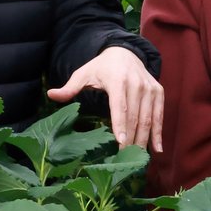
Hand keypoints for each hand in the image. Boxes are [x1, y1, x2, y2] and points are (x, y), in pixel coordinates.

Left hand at [47, 46, 162, 150]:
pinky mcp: (158, 91)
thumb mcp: (83, 74)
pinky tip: (157, 149)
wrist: (125, 51)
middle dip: (131, 139)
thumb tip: (50, 95)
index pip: (120, 106)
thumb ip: (69, 87)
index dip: (121, 124)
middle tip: (126, 159)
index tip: (120, 142)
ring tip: (138, 158)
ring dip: (144, 140)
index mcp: (117, 80)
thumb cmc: (101, 67)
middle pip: (135, 116)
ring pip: (148, 118)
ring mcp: (149, 87)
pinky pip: (160, 114)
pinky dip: (159, 132)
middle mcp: (136, 83)